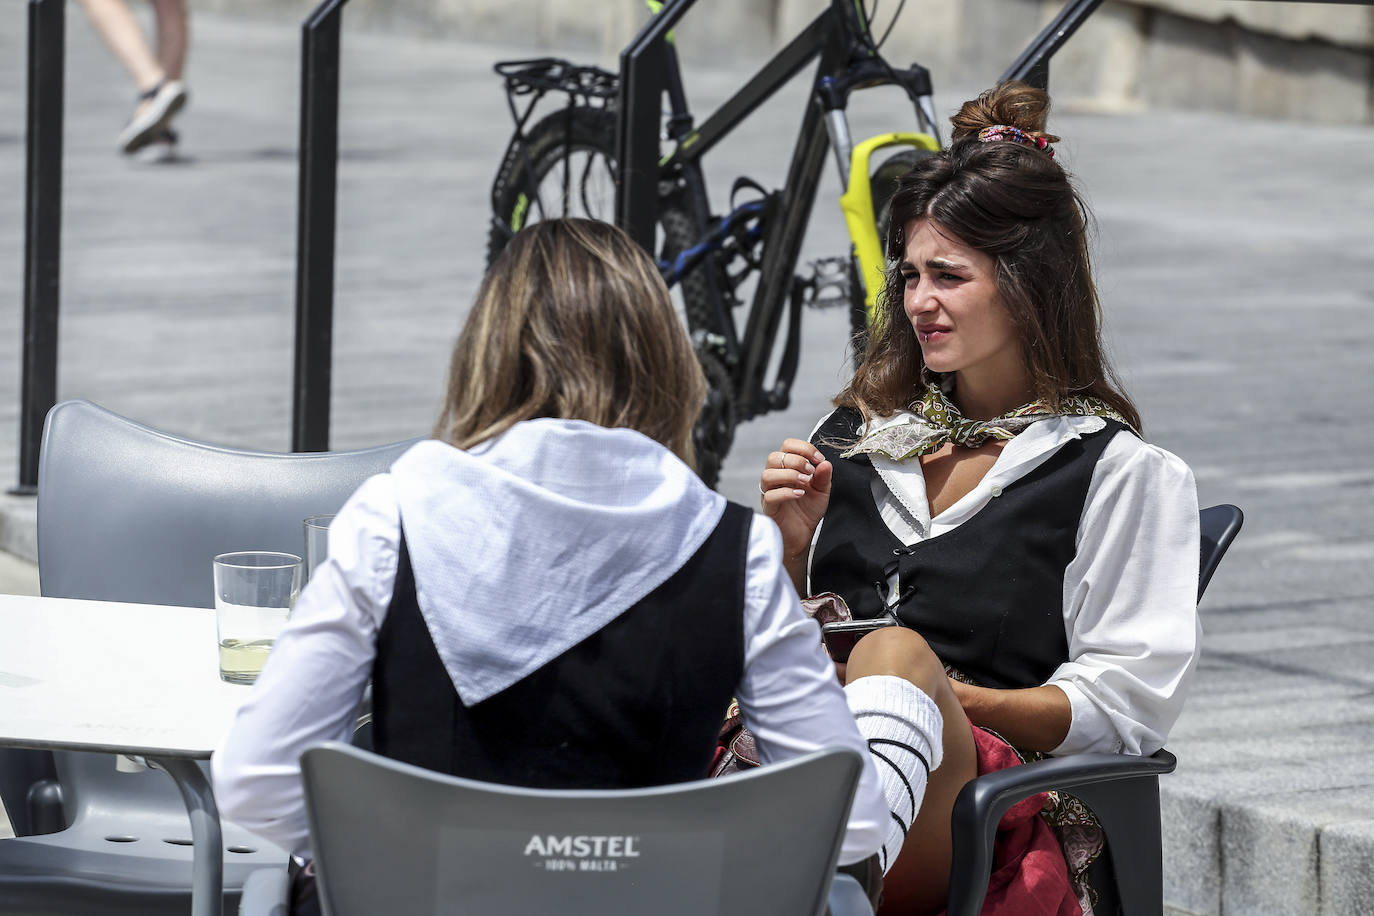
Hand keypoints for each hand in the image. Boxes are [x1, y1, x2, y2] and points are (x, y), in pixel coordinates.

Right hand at [759, 438, 831, 570]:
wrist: (803, 535)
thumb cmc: (808, 511)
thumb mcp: (822, 491)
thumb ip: (823, 476)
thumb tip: (825, 463)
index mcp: (787, 468)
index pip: (787, 446)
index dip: (803, 448)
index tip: (819, 459)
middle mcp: (776, 478)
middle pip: (774, 457)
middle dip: (795, 461)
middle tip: (810, 472)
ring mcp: (769, 492)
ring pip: (767, 475)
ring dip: (789, 475)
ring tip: (805, 483)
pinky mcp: (769, 508)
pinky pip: (769, 496)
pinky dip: (786, 492)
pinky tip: (800, 495)